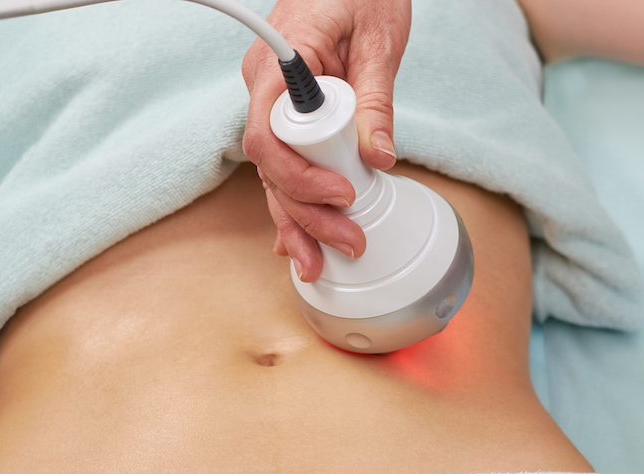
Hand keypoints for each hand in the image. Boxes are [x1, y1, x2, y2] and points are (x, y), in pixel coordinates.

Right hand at [242, 0, 410, 280]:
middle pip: (272, 170)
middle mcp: (264, 92)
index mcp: (279, 67)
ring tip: (318, 263)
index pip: (269, 140)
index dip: (301, 178)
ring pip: (274, 178)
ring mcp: (270, 108)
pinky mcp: (286, 121)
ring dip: (298, 222)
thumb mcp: (379, 40)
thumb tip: (378, 159)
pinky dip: (293, 205)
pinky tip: (298, 240)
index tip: (344, 195)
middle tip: (347, 242)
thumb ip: (375, 102)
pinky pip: (282, 169)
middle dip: (307, 214)